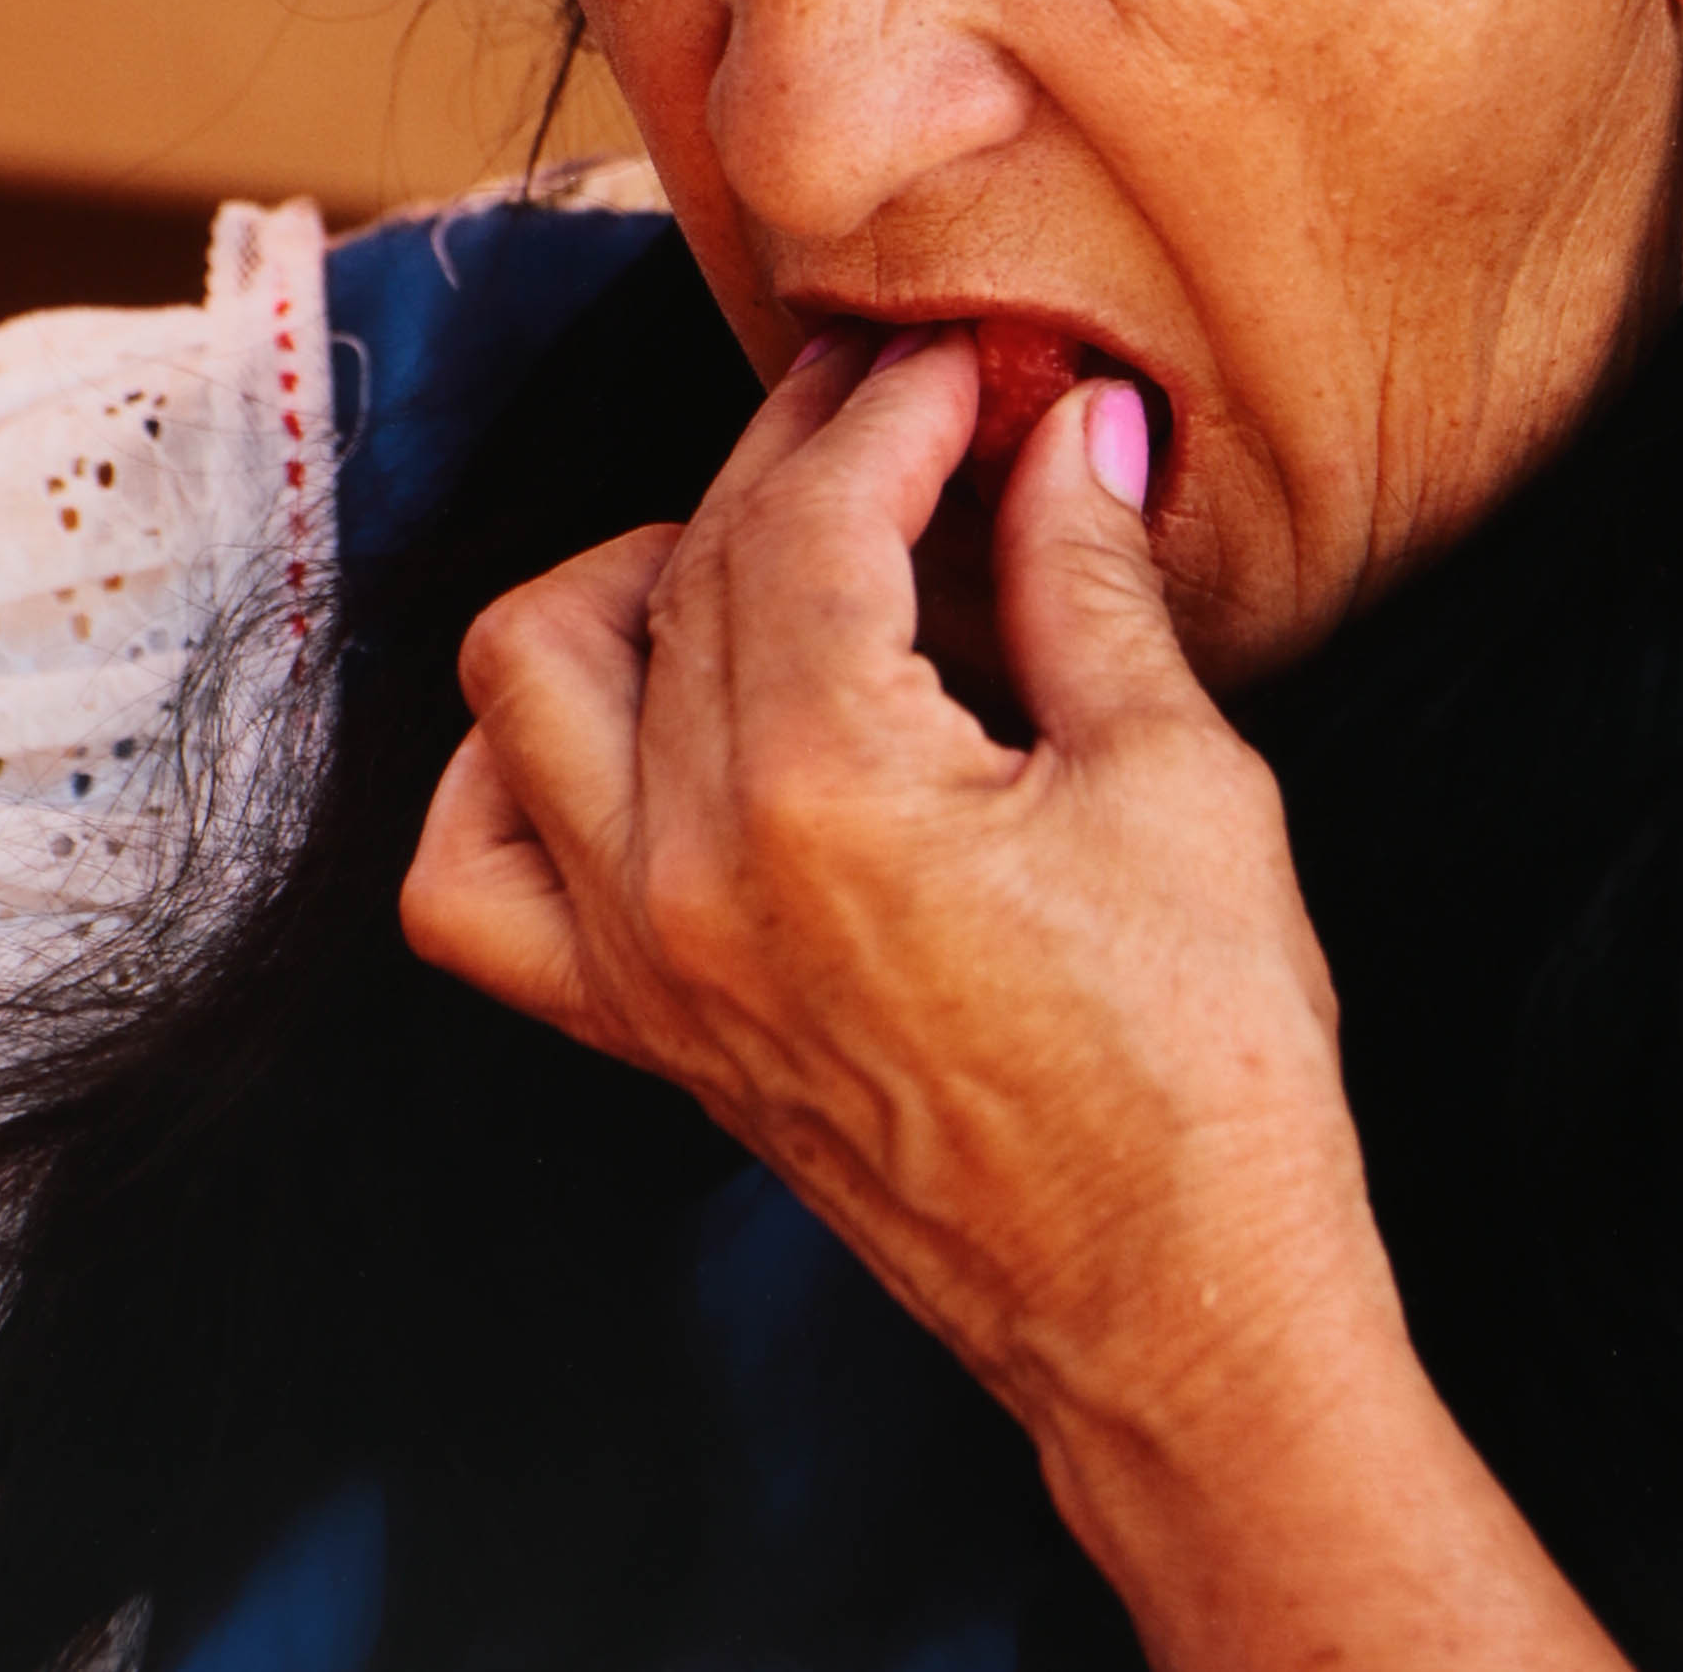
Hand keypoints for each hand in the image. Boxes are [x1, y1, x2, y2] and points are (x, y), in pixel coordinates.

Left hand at [400, 327, 1370, 1442]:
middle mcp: (690, 869)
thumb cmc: (1206, 1072)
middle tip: (907, 407)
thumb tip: (1070, 424)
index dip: (893, 406)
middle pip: (689, 567)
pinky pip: (476, 883)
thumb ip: (1089, 575)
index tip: (966, 361)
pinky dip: (511, 775)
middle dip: (800, 451)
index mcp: (826, 793)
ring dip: (631, 575)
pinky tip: (626, 726)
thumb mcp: (1180, 783)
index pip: (811, 516)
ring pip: (528, 681)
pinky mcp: (643, 1032)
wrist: (1175, 1320)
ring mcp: (643, 959)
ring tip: (765, 552)